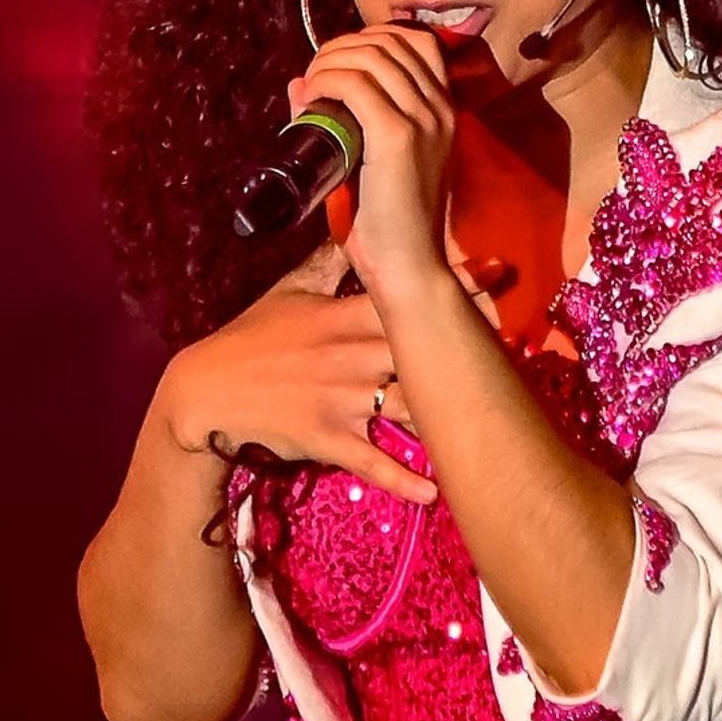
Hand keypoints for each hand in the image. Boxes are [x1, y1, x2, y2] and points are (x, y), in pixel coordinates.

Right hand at [157, 239, 513, 504]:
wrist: (205, 393)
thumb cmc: (248, 339)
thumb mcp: (285, 292)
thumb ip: (325, 263)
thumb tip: (354, 228)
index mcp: (342, 317)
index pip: (405, 295)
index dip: (452, 283)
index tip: (496, 270)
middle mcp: (350, 357)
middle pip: (420, 348)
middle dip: (466, 344)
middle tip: (516, 340)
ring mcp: (342, 400)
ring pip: (407, 406)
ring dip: (448, 414)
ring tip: (496, 418)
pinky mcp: (329, 439)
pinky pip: (373, 462)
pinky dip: (404, 480)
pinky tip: (438, 492)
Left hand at [290, 22, 454, 302]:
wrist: (409, 268)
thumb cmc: (390, 225)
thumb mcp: (373, 162)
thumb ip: (346, 121)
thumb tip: (299, 85)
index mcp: (444, 112)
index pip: (417, 41)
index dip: (371, 38)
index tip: (339, 63)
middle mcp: (440, 109)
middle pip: (390, 41)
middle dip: (342, 47)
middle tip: (316, 75)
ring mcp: (423, 120)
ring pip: (371, 56)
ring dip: (330, 61)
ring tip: (311, 86)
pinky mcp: (398, 137)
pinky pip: (355, 85)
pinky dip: (326, 81)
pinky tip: (312, 97)